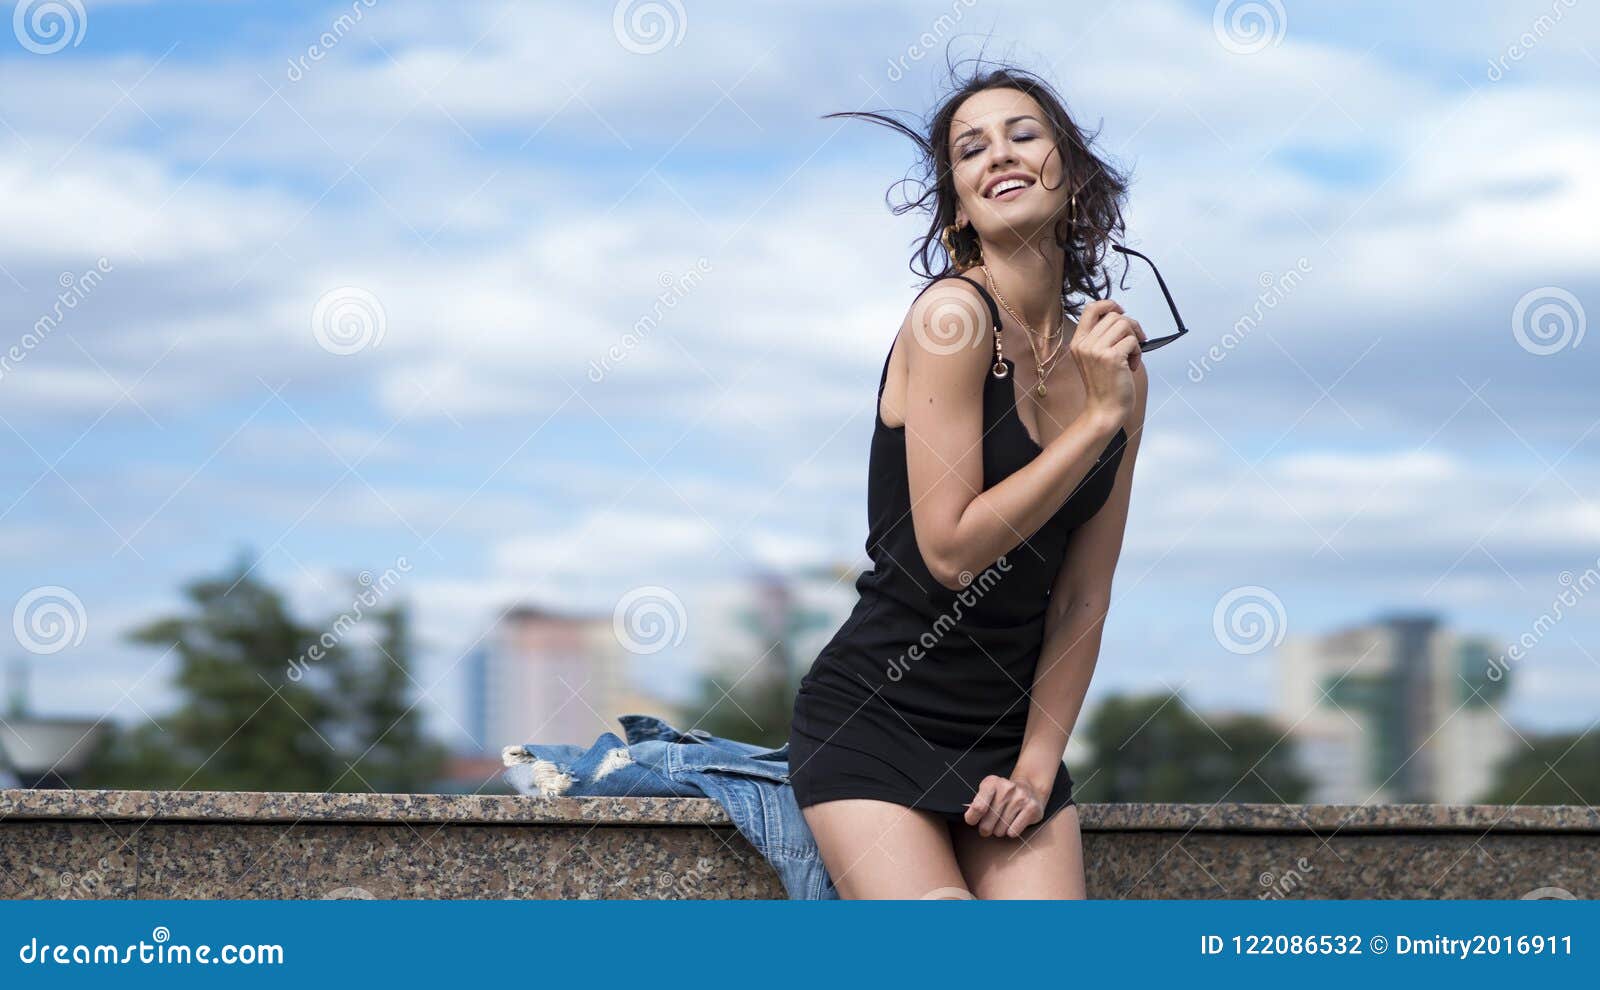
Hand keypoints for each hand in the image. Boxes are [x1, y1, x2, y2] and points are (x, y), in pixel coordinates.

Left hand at [963, 773, 1046, 837]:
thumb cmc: (1002, 795)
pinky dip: (1011, 832)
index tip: (972, 821)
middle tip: (989, 825)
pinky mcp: (1032, 808)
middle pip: (987, 823)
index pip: (978, 807)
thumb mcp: (987, 793)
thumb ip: (976, 804)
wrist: (1030, 789)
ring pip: (1000, 830)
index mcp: (992, 782)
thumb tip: (970, 819)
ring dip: (999, 831)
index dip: (972, 818)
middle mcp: (1007, 788)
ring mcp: (1020, 798)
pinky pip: (1013, 832)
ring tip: (1003, 822)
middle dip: (986, 828)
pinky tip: (1014, 823)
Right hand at [1071, 299, 1143, 428]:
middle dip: (1130, 326)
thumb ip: (1101, 337)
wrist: (1105, 409)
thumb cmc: (1104, 385)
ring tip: (1131, 356)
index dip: (1109, 304)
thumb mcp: (1094, 357)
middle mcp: (1084, 344)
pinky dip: (1138, 352)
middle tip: (1135, 342)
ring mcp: (1096, 350)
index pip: (1091, 308)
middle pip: (1114, 315)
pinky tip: (1131, 366)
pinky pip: (1133, 340)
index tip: (1121, 311)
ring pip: (1125, 324)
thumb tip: (1121, 316)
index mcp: (1078, 342)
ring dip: (1135, 339)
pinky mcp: (1111, 357)